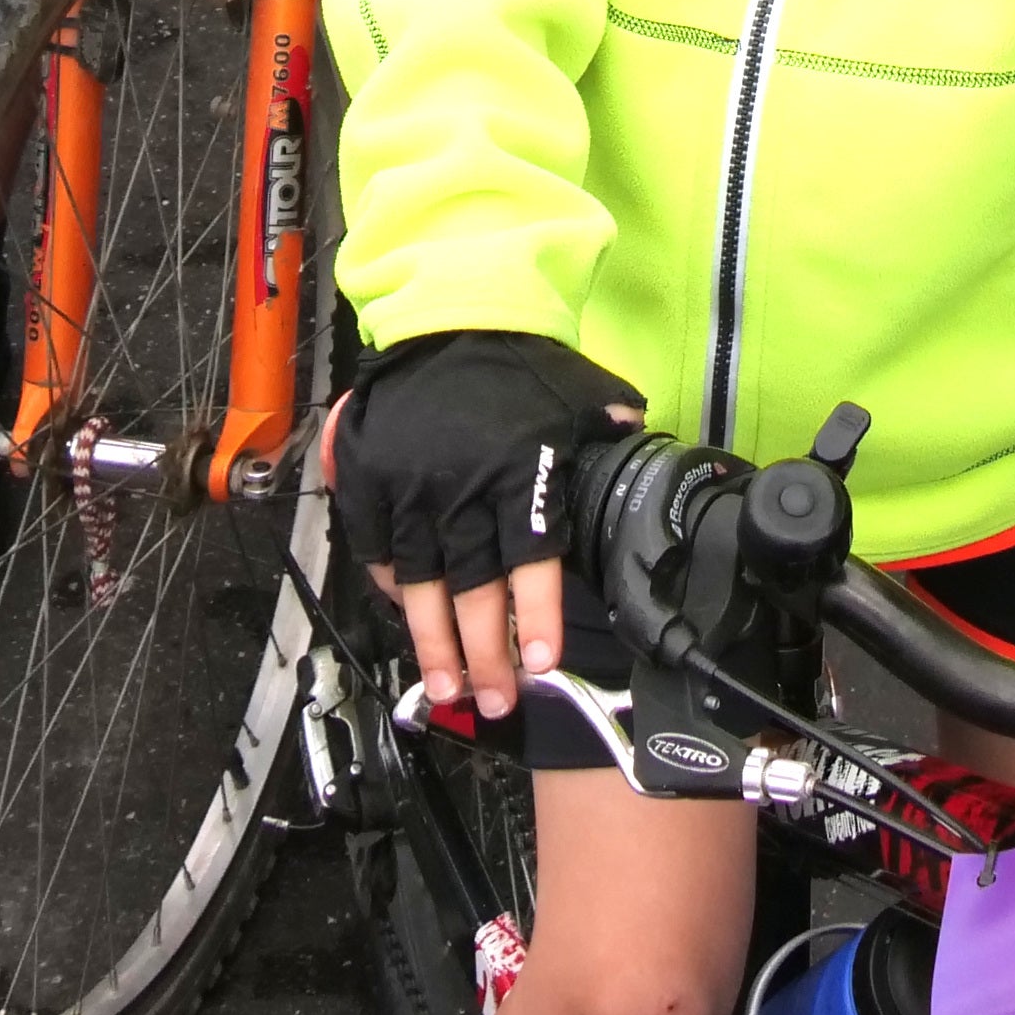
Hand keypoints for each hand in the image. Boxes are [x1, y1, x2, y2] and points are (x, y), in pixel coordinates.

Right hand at [327, 329, 642, 718]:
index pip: (531, 557)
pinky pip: (378, 549)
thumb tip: (645, 446)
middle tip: (493, 700)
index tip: (538, 662)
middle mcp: (463, 485)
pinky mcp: (369, 480)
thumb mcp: (576, 392)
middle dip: (483, 654)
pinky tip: (407, 614)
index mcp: (519, 469)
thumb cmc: (516, 361)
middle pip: (472, 589)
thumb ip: (610, 429)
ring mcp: (410, 486)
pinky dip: (392, 586)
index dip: (535, 615)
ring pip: (421, 584)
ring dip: (433, 642)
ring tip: (445, 687)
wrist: (445, 314)